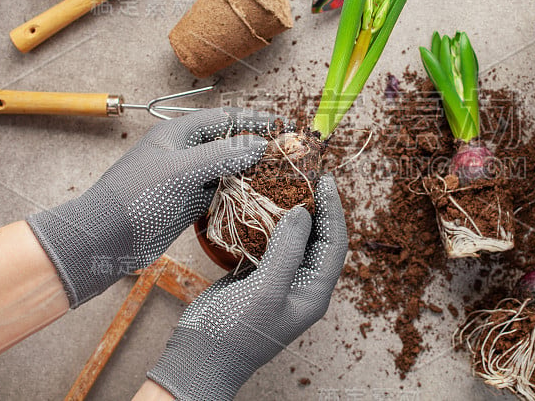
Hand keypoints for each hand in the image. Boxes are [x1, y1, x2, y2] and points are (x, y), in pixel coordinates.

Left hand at [27, 107, 280, 307]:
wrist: (102, 240)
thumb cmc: (135, 198)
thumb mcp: (180, 172)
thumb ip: (221, 156)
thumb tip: (259, 145)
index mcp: (178, 134)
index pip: (224, 119)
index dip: (255, 120)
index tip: (283, 124)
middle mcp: (184, 153)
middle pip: (228, 143)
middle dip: (257, 147)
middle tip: (287, 154)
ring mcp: (186, 179)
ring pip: (226, 170)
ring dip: (250, 173)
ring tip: (280, 177)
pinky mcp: (187, 204)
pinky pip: (219, 193)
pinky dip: (238, 195)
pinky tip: (257, 200)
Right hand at [147, 175, 347, 400]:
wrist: (199, 358)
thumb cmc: (236, 331)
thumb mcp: (266, 291)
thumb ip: (287, 250)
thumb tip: (303, 212)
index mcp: (314, 291)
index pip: (335, 243)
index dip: (334, 210)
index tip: (325, 180)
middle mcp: (302, 284)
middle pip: (318, 238)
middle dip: (316, 206)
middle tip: (306, 175)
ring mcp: (279, 280)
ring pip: (294, 239)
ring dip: (291, 212)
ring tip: (285, 183)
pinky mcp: (257, 276)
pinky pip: (270, 244)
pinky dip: (268, 224)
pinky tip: (259, 205)